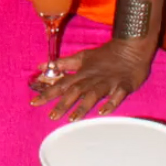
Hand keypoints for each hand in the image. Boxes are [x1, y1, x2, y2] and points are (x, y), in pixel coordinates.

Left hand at [31, 37, 155, 121]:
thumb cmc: (105, 55)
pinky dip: (110, 103)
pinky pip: (117, 95)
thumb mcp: (82, 56)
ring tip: (73, 118)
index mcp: (82, 72)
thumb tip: (41, 67)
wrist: (131, 46)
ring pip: (93, 93)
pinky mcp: (123, 84)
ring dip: (83, 106)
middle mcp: (92, 78)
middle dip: (63, 103)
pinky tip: (103, 112)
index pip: (61, 83)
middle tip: (52, 117)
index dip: (47, 93)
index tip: (34, 103)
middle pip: (75, 90)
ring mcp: (108, 81)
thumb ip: (62, 64)